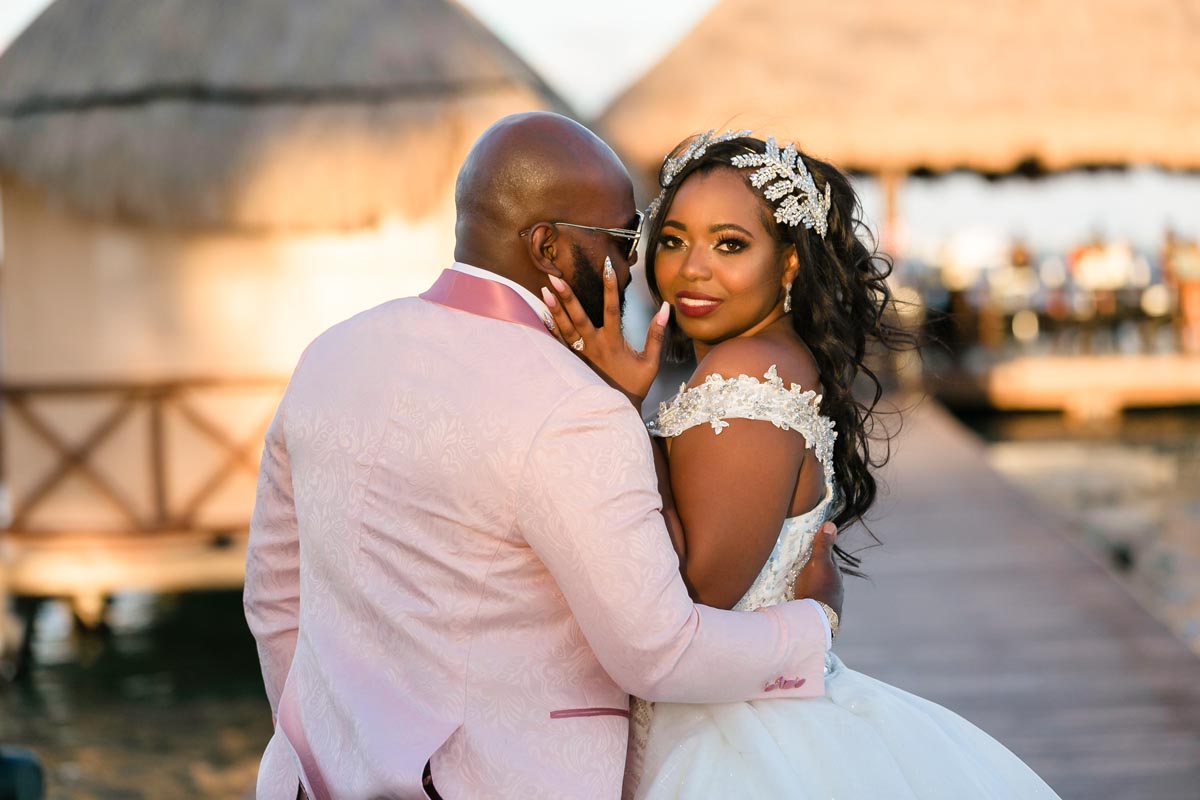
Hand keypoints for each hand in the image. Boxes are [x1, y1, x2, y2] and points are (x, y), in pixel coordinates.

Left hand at [542, 258, 669, 408]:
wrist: (615, 410)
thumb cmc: (634, 386)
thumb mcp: (651, 362)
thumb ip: (656, 335)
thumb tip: (665, 309)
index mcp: (613, 342)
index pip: (612, 308)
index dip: (610, 286)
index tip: (607, 266)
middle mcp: (594, 346)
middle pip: (579, 316)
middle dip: (567, 296)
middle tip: (554, 278)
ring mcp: (580, 355)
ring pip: (565, 328)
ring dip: (555, 309)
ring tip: (544, 291)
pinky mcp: (572, 363)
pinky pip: (558, 344)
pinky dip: (550, 330)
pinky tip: (541, 316)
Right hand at [793, 522, 842, 619]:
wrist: (815, 618)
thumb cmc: (817, 587)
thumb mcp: (819, 562)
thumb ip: (823, 545)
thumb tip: (831, 524)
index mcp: (836, 575)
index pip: (829, 560)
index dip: (819, 554)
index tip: (808, 550)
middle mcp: (836, 588)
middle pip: (824, 575)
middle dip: (814, 570)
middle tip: (799, 566)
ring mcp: (829, 602)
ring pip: (819, 588)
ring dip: (810, 584)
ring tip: (797, 582)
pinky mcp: (820, 612)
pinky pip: (813, 600)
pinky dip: (807, 596)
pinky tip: (799, 597)